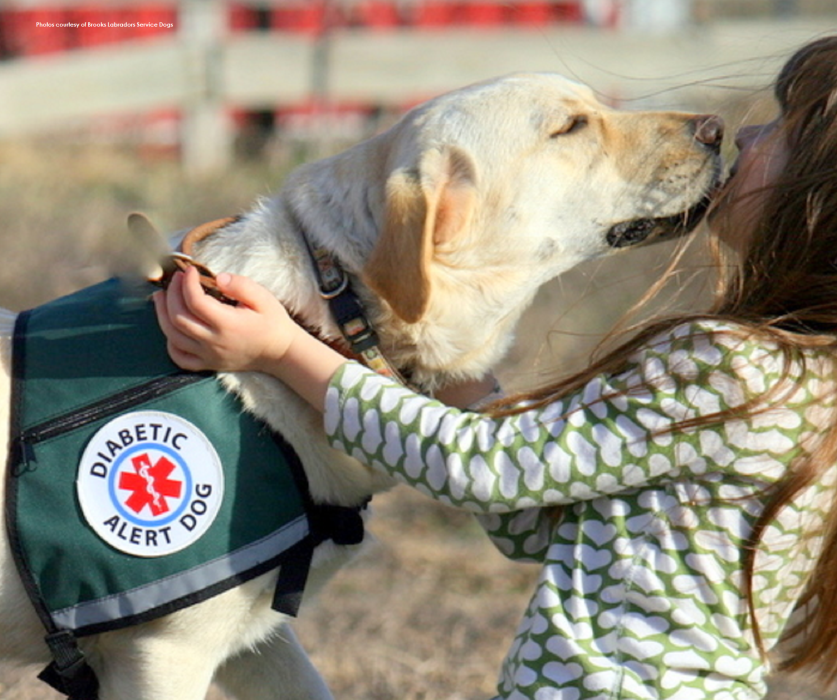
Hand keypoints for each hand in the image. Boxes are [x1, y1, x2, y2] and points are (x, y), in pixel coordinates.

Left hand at [154, 266, 299, 372]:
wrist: (280, 352)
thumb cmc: (272, 322)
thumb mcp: (264, 298)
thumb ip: (241, 285)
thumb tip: (218, 277)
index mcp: (227, 324)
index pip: (195, 301)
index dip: (187, 282)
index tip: (190, 270)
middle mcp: (214, 342)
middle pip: (178, 317)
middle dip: (172, 294)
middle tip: (176, 279)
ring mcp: (208, 355)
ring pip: (172, 336)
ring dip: (162, 314)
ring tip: (162, 296)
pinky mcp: (207, 364)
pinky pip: (179, 357)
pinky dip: (170, 341)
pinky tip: (172, 325)